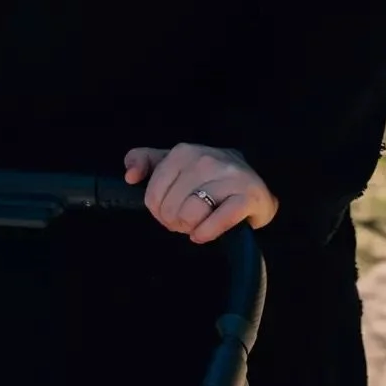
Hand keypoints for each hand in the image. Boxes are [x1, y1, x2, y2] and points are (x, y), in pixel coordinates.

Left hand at [123, 143, 278, 243]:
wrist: (255, 186)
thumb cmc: (207, 178)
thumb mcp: (172, 163)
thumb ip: (144, 161)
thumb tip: (130, 176)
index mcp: (183, 152)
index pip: (152, 196)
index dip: (159, 212)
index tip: (171, 211)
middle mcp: (206, 159)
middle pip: (171, 208)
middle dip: (175, 222)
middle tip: (186, 220)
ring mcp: (230, 176)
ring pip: (191, 213)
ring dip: (190, 228)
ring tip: (197, 225)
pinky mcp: (249, 196)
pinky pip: (217, 222)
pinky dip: (206, 233)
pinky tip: (205, 233)